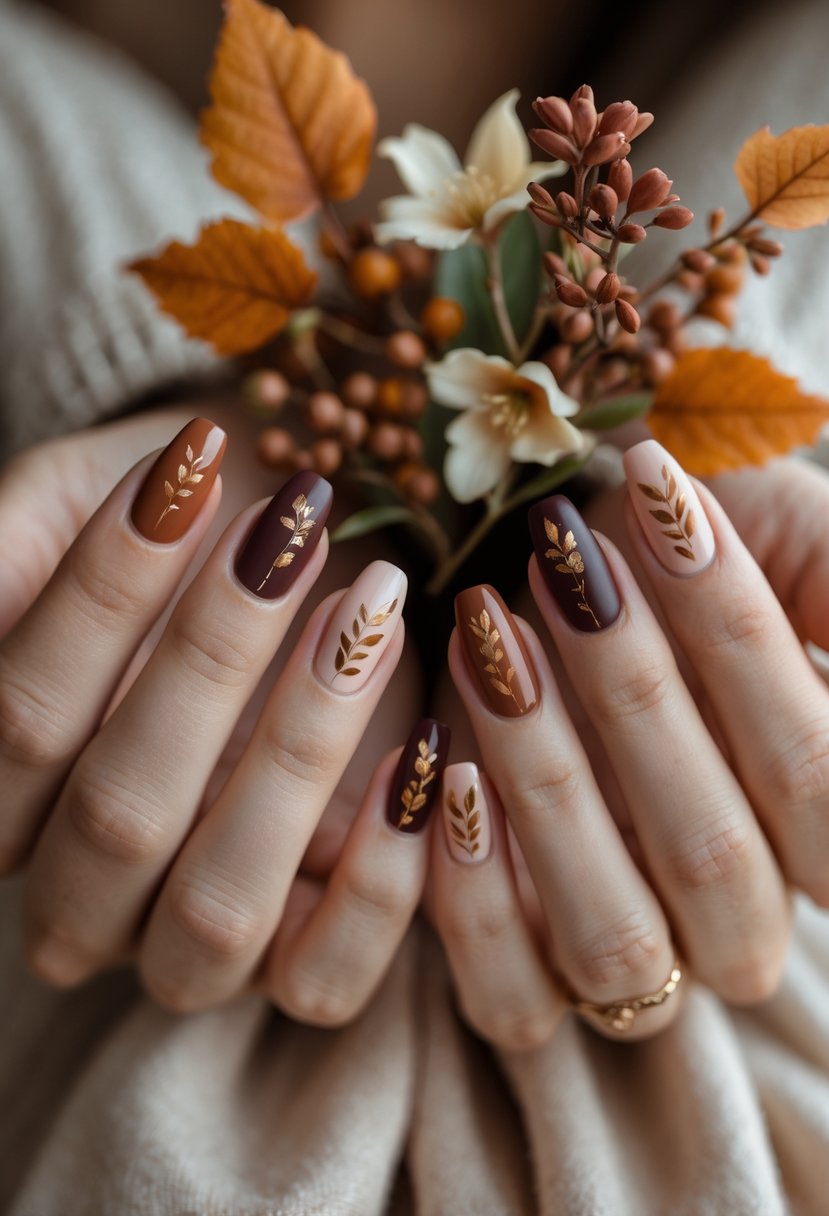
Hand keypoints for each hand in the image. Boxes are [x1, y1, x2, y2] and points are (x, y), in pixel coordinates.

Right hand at [0, 412, 430, 1019]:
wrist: (304, 550)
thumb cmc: (185, 525)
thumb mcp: (74, 503)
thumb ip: (11, 550)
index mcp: (9, 790)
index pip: (23, 715)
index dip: (100, 595)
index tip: (189, 474)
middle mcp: (84, 889)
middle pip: (118, 815)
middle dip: (211, 660)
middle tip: (294, 531)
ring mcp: (193, 938)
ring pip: (217, 912)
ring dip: (301, 754)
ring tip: (371, 615)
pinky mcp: (303, 958)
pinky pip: (324, 981)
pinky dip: (383, 877)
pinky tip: (426, 751)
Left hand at [426, 443, 828, 1047]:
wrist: (538, 571)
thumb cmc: (669, 542)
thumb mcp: (779, 534)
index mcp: (813, 818)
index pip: (816, 775)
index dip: (746, 646)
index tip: (672, 515)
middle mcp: (736, 909)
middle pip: (716, 859)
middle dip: (637, 698)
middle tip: (569, 566)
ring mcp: (632, 952)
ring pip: (615, 941)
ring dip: (549, 787)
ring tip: (492, 645)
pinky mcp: (522, 978)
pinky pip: (510, 999)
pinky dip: (473, 899)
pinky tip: (441, 769)